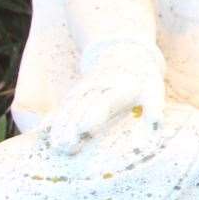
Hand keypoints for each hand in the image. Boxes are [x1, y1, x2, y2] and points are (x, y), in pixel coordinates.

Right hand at [45, 39, 165, 153]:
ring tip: (54, 145)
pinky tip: (41, 133)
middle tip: (65, 146)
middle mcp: (96, 88)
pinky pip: (61, 106)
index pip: (103, 102)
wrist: (124, 53)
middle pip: (82, 108)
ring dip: (60, 126)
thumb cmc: (143, 78)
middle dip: (72, 127)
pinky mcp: (74, 93)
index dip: (93, 115)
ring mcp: (83, 90)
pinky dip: (51, 118)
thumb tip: (157, 125)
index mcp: (118, 88)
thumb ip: (155, 108)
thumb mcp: (154, 90)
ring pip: (68, 108)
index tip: (85, 128)